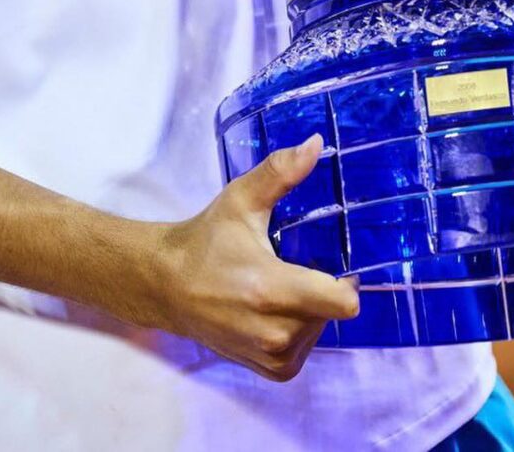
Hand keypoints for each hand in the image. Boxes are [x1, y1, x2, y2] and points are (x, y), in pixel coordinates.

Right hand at [150, 136, 358, 379]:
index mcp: (271, 289)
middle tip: (290, 266)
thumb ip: (280, 172)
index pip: (343, 302)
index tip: (330, 260)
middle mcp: (274, 331)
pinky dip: (296, 331)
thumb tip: (315, 144)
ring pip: (319, 330)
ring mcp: (271, 355)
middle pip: (330, 311)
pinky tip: (272, 310)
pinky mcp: (269, 370)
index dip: (346, 279)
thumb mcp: (241, 200)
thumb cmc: (206, 240)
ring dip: (308, 311)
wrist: (167, 285)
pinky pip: (303, 350)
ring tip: (276, 287)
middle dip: (319, 288)